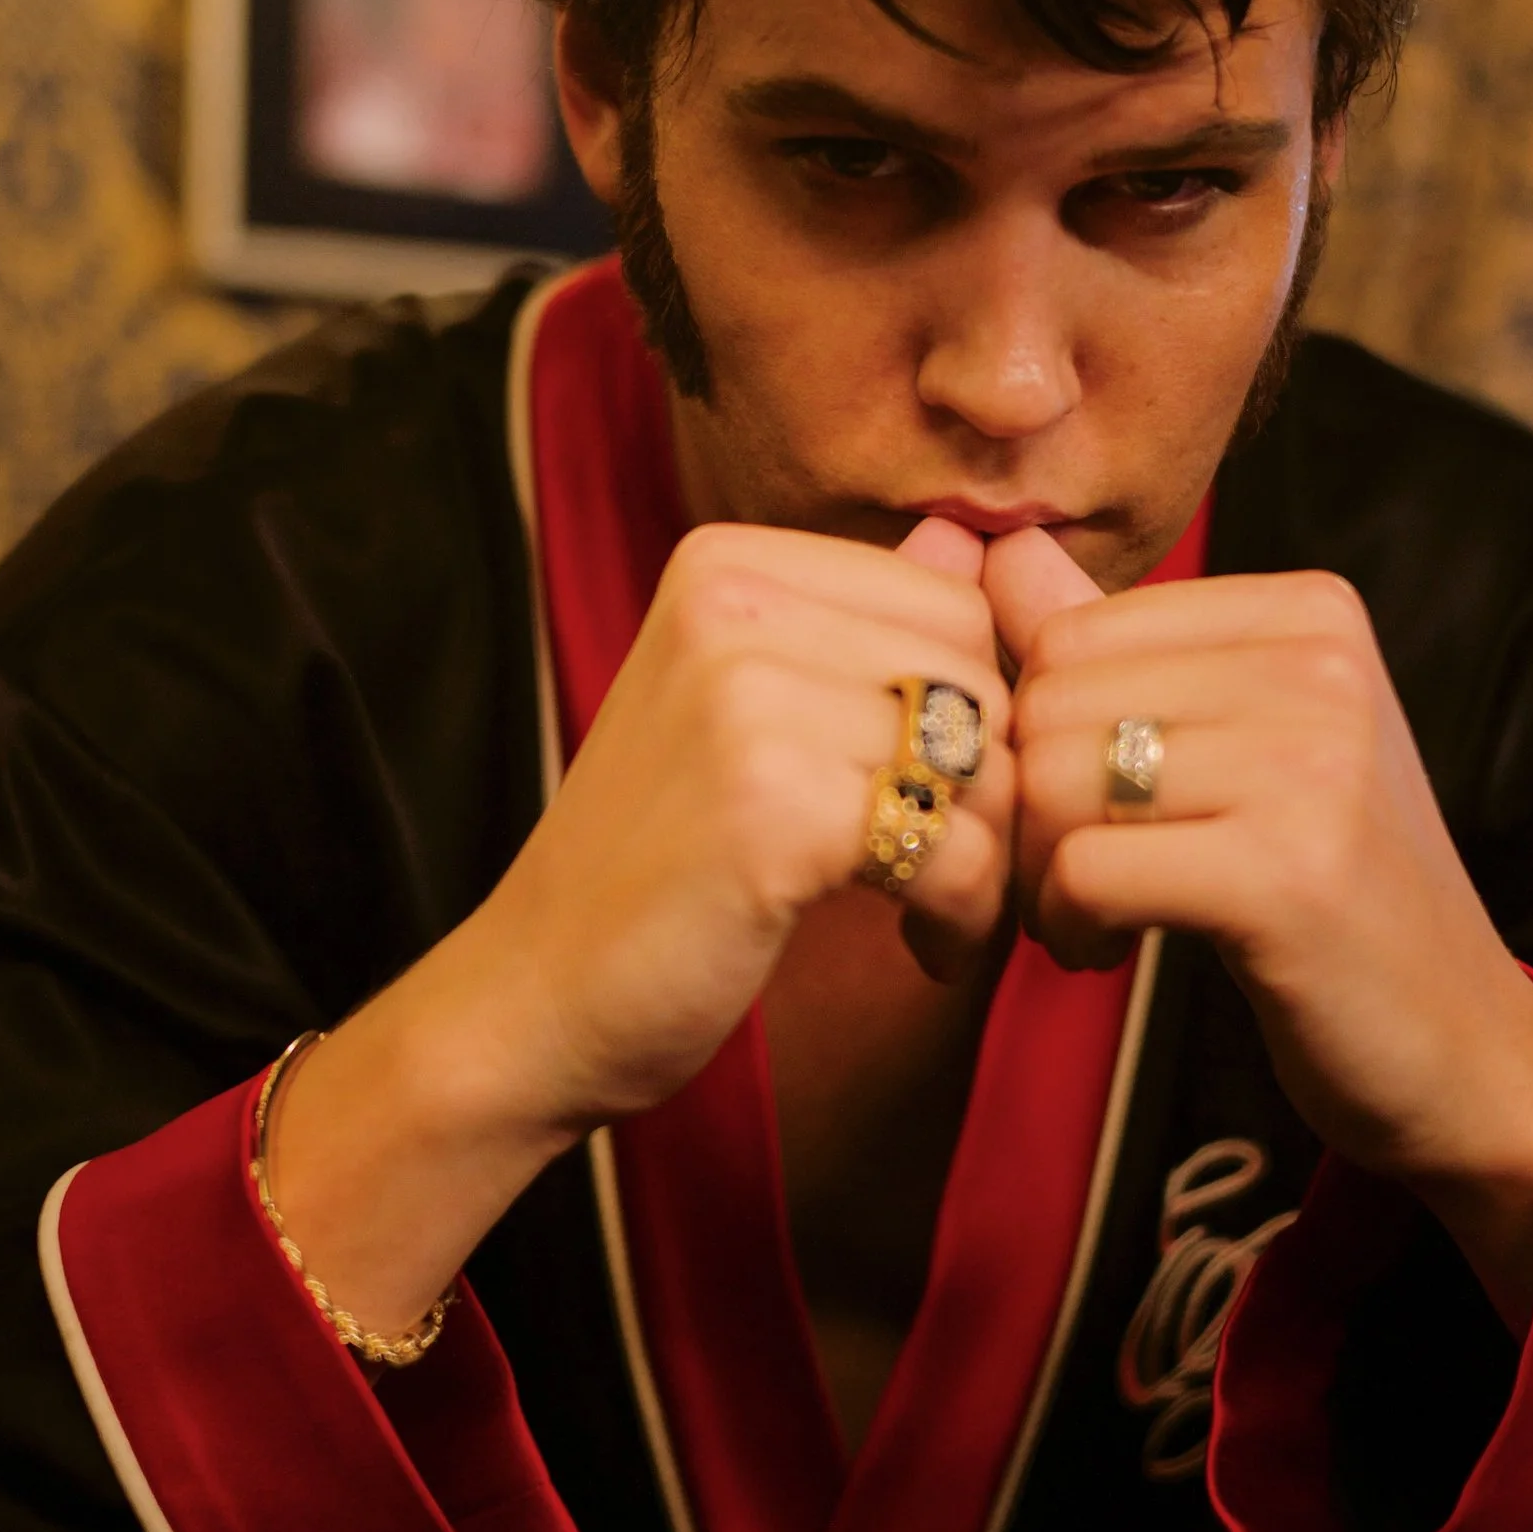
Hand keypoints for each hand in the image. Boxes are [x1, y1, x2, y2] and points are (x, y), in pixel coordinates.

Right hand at [476, 512, 1012, 1125]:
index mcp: (724, 564)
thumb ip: (859, 623)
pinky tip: (922, 949)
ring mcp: (744, 700)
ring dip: (989, 862)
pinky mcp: (770, 807)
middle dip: (995, 791)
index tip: (941, 796)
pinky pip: (953, 848)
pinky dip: (962, 916)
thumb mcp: (748, 709)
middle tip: (950, 870)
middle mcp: (729, 605)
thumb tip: (975, 541)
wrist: (538, 990)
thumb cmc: (660, 859)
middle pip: (977, 680)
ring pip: (980, 765)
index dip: (978, 713)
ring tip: (937, 914)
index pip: (953, 604)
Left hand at [989, 529, 1532, 1328]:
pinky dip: (1066, 923)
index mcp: (1310, 612)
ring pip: (1057, 779)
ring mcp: (1313, 766)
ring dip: (1039, 873)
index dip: (1032, 731)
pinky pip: (1088, 868)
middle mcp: (1321, 666)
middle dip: (1025, 806)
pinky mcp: (1287, 874)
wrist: (1456, 1042)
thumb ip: (1117, 646)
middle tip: (1066, 884)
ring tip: (1085, 921)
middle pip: (1051, 698)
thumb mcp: (1236, 744)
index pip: (1070, 627)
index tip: (1073, 813)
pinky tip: (1102, 953)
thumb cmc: (1326, 890)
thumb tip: (993, 544)